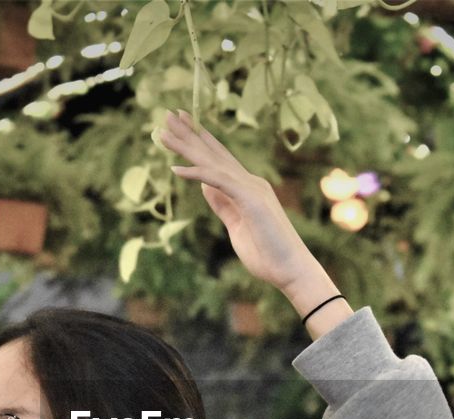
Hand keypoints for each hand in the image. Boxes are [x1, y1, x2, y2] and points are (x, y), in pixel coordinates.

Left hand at [158, 110, 325, 294]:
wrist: (290, 270)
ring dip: (187, 146)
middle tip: (168, 114)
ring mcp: (251, 189)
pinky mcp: (251, 200)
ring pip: (213, 162)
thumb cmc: (267, 252)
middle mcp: (250, 182)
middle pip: (213, 154)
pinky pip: (218, 181)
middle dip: (190, 134)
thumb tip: (205, 187)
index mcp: (247, 188)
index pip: (220, 159)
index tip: (183, 126)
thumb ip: (222, 204)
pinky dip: (197, 173)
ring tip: (163, 132)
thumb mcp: (236, 225)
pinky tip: (176, 168)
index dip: (201, 141)